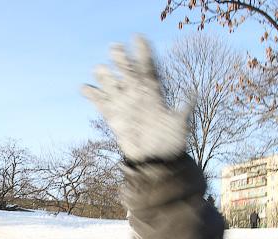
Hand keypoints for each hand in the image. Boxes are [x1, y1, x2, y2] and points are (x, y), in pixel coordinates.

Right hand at [82, 35, 190, 162]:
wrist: (158, 161)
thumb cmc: (172, 143)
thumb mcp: (180, 124)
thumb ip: (183, 109)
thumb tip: (192, 94)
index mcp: (155, 94)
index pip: (148, 69)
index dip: (143, 53)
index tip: (137, 38)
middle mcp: (139, 96)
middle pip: (129, 73)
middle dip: (122, 60)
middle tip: (115, 47)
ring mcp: (126, 106)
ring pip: (113, 86)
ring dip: (106, 77)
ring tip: (99, 69)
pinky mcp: (115, 119)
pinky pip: (102, 104)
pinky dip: (93, 96)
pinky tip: (84, 87)